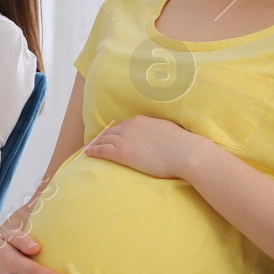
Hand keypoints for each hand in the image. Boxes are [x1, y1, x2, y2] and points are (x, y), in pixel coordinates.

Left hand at [83, 116, 205, 178]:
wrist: (186, 153)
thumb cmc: (183, 146)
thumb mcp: (170, 131)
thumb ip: (160, 132)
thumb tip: (162, 137)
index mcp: (143, 120)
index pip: (124, 125)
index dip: (115, 131)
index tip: (110, 135)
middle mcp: (132, 127)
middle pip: (111, 131)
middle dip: (102, 136)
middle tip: (94, 141)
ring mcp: (126, 139)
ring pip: (104, 139)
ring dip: (94, 143)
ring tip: (88, 147)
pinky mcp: (123, 152)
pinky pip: (102, 150)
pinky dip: (93, 151)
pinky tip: (87, 153)